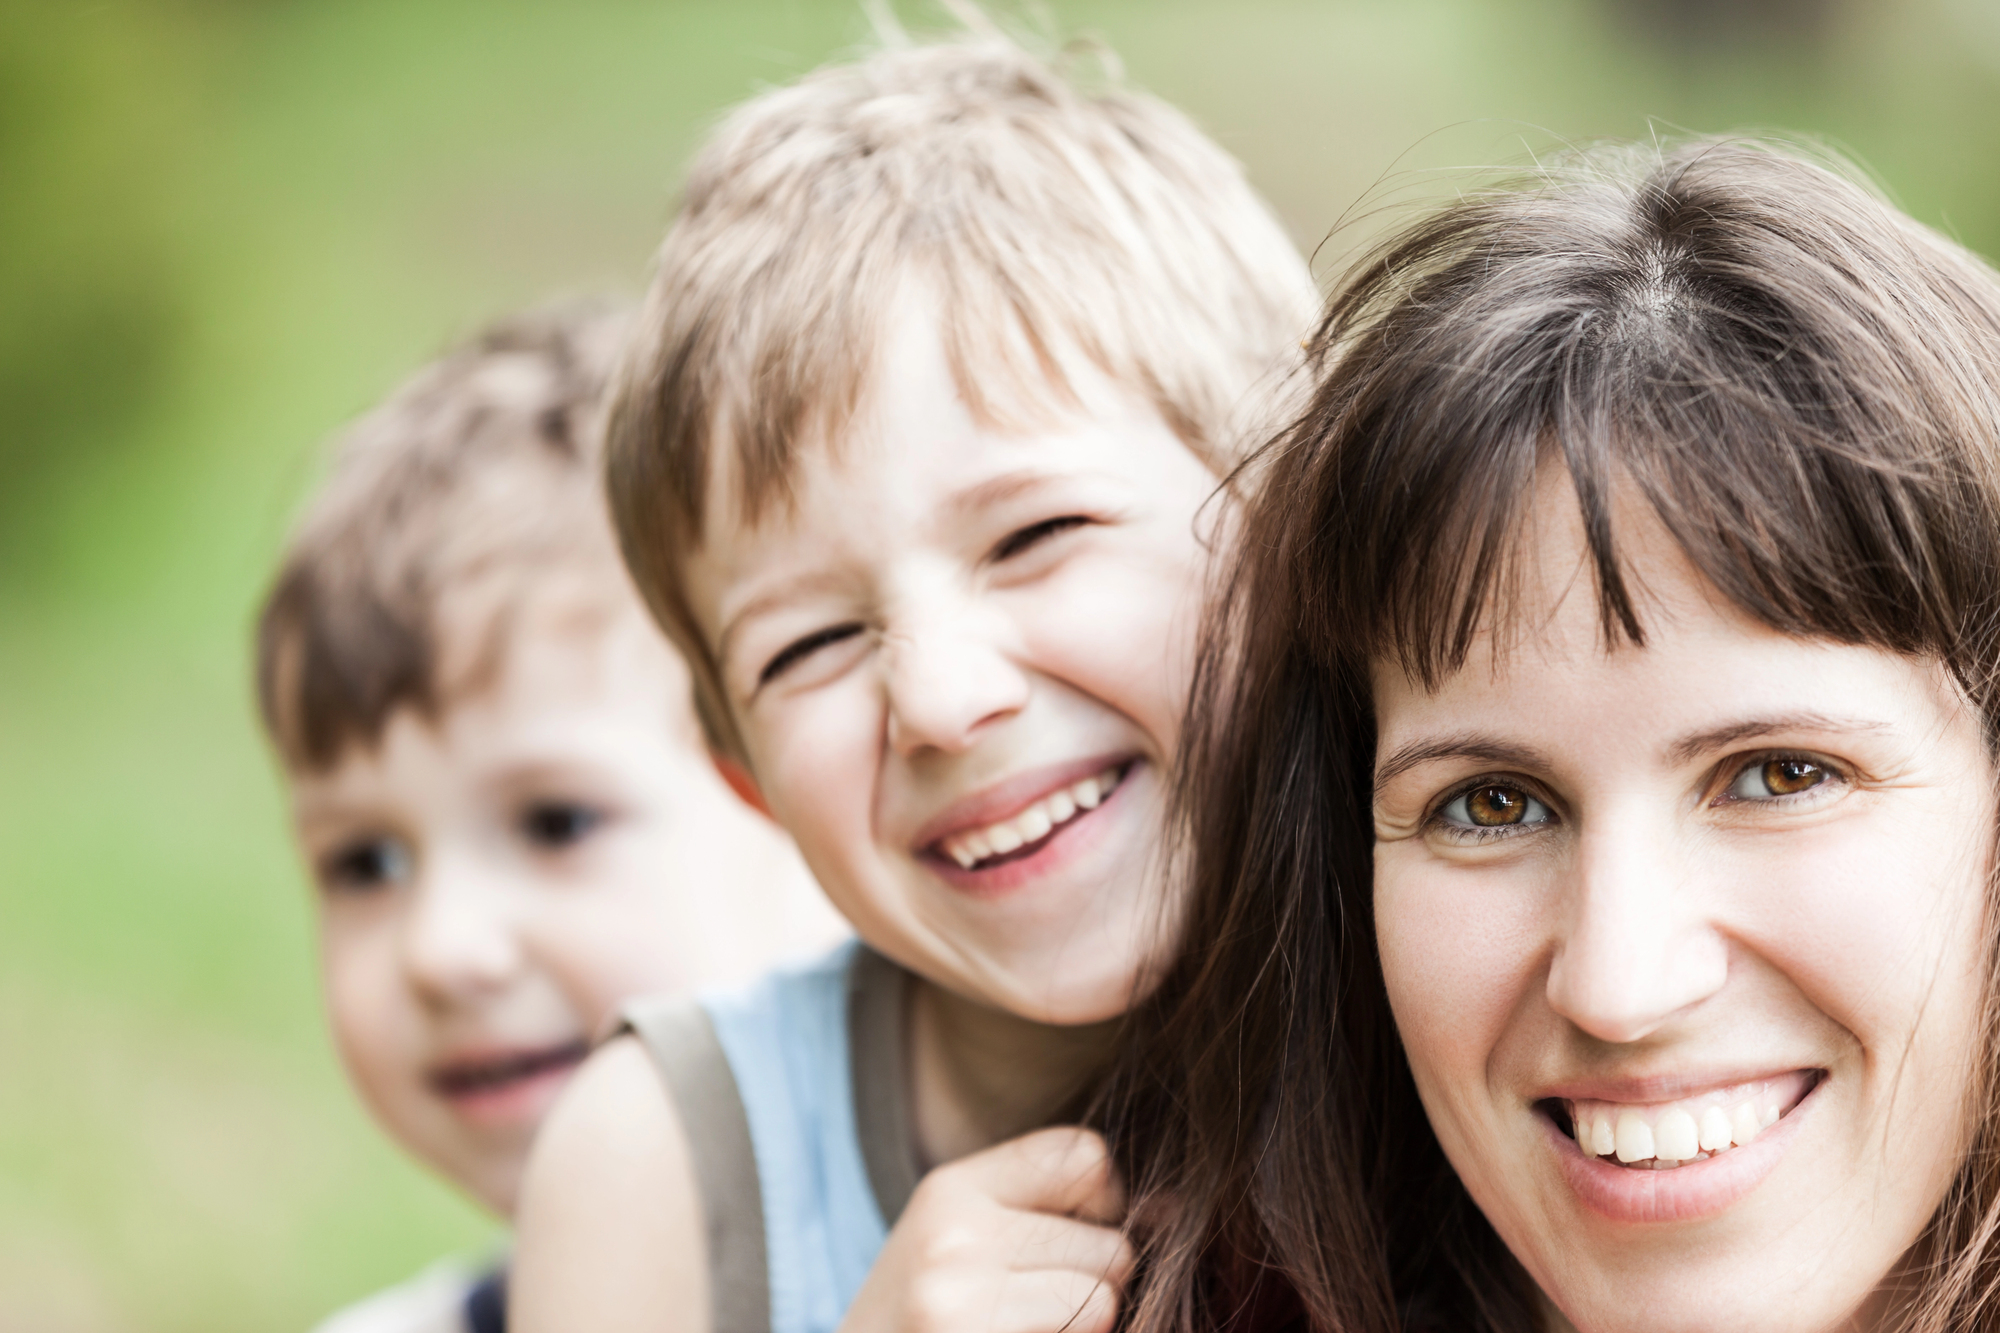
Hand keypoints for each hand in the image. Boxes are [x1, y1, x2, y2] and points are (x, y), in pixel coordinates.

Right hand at [838, 1126, 1132, 1332]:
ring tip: (1021, 1331)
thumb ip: (1061, 1212)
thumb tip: (1176, 1212)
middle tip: (1029, 1308)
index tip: (1066, 1238)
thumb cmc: (926, 1319)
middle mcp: (954, 1233)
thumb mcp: (968, 1243)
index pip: (1085, 1153)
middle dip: (1093, 1280)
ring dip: (1082, 1326)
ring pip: (1106, 1298)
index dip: (1099, 1201)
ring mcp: (961, 1298)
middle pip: (1111, 1240)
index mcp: (952, 1188)